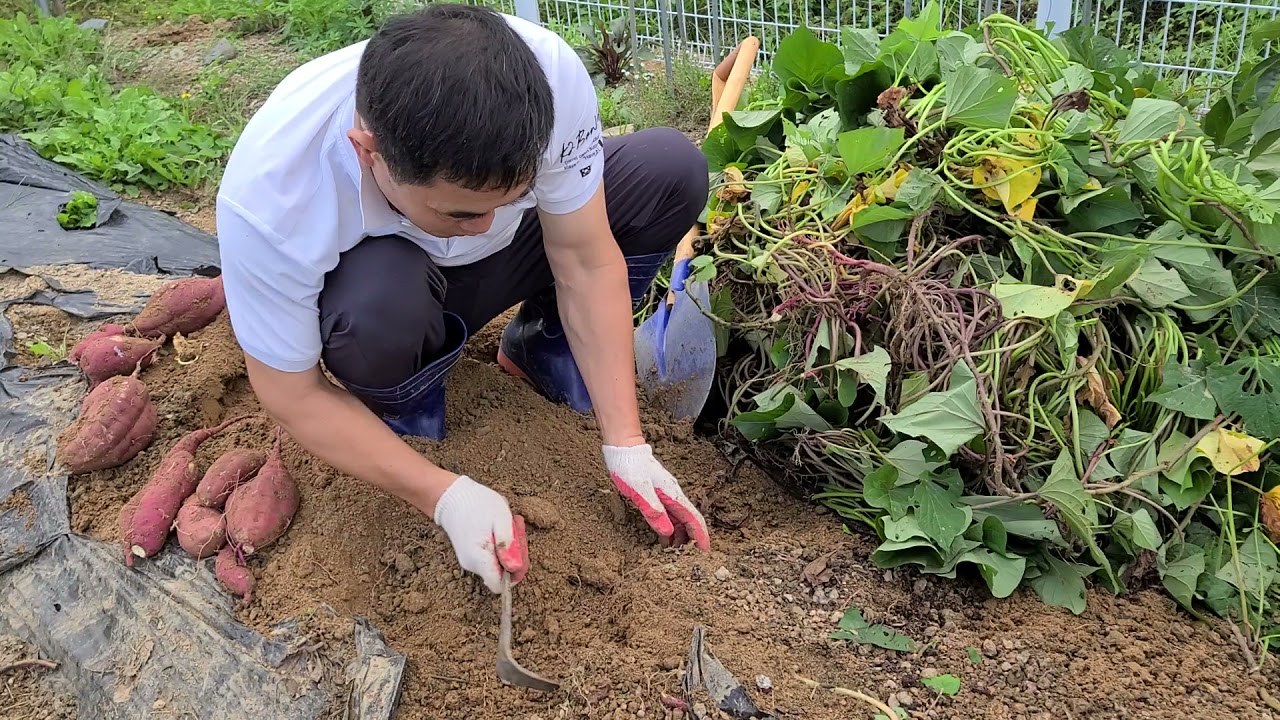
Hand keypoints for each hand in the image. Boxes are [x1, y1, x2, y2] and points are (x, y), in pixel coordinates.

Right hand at [432, 475, 528, 592]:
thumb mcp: (500, 518)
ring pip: (496, 564)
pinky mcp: (469, 553)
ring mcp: (469, 559)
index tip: (520, 556)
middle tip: (517, 530)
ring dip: (507, 548)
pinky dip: (498, 545)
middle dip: (514, 556)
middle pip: (500, 574)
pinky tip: (499, 527)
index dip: (515, 575)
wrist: (451, 496)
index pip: (499, 585)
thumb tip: (515, 568)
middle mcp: (472, 564)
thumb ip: (508, 545)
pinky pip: (488, 556)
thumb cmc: (477, 504)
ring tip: (508, 523)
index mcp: (479, 559)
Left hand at [602, 444, 709, 550]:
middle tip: (686, 557)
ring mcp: (667, 494)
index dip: (700, 535)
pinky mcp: (659, 494)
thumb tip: (668, 531)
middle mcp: (673, 495)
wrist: (624, 449)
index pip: (693, 518)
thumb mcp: (639, 491)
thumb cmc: (630, 467)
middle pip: (689, 520)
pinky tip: (665, 536)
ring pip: (679, 518)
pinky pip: (670, 514)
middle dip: (691, 538)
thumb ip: (653, 511)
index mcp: (672, 495)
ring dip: (680, 534)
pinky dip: (670, 527)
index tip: (705, 551)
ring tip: (674, 551)